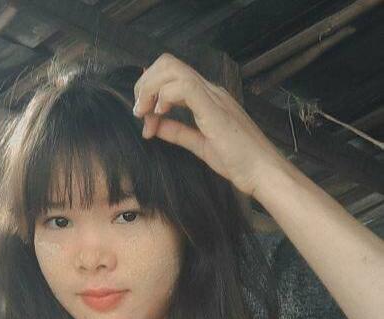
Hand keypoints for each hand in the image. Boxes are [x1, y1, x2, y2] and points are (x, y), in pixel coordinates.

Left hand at [133, 53, 287, 197]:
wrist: (262, 171)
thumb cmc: (238, 161)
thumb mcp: (199, 145)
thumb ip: (178, 132)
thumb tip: (154, 125)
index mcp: (208, 97)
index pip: (172, 74)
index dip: (150, 88)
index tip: (143, 117)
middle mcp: (210, 91)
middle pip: (168, 64)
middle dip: (145, 84)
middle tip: (140, 112)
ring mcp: (213, 97)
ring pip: (173, 70)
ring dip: (151, 89)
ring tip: (145, 114)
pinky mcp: (214, 109)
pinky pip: (184, 87)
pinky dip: (164, 96)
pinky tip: (160, 114)